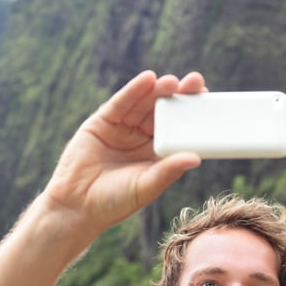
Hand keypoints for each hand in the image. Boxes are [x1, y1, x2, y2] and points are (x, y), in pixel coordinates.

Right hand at [43, 71, 206, 234]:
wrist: (76, 206)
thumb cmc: (114, 202)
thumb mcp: (146, 186)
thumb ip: (167, 170)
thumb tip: (196, 158)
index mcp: (157, 153)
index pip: (179, 128)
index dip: (192, 113)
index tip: (208, 99)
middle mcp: (142, 137)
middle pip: (163, 110)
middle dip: (179, 95)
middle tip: (195, 82)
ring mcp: (122, 128)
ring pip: (143, 103)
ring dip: (158, 90)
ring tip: (172, 81)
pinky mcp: (102, 122)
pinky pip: (120, 103)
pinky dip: (133, 90)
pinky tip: (147, 80)